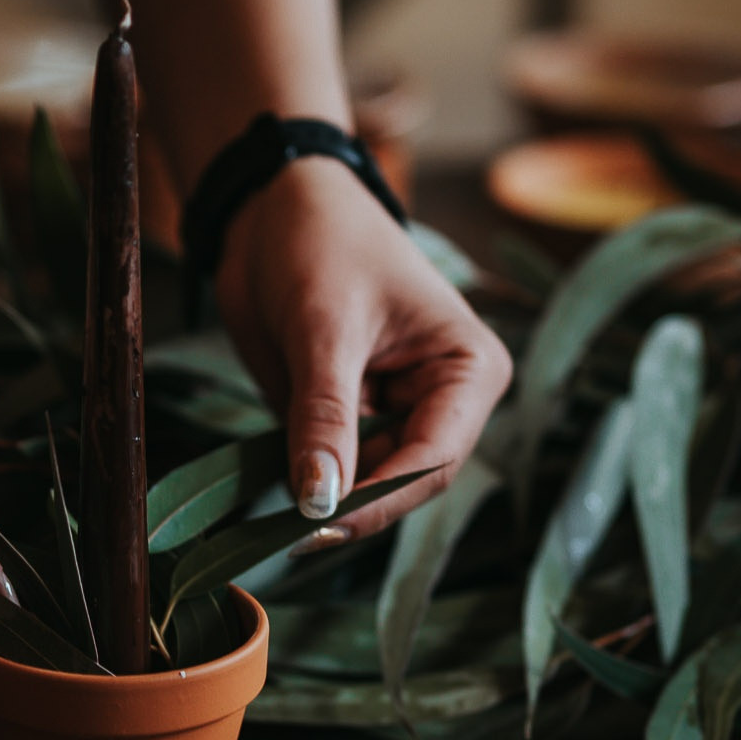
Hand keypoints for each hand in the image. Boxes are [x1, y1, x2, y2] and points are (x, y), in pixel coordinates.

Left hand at [212, 157, 512, 542]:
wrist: (272, 205)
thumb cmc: (320, 241)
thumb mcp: (323, 328)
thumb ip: (323, 417)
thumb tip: (319, 501)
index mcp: (468, 369)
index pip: (434, 459)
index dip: (380, 499)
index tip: (321, 526)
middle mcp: (443, 399)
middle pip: (406, 482)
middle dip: (352, 507)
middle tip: (290, 534)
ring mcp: (396, 412)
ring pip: (368, 485)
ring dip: (324, 500)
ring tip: (275, 516)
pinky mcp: (352, 417)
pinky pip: (333, 468)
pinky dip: (304, 481)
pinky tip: (272, 490)